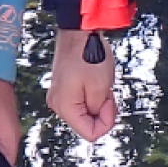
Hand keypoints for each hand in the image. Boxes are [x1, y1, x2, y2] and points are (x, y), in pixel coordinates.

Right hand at [47, 28, 116, 142]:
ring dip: (98, 101)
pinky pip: (82, 100)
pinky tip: (94, 79)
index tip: (109, 102)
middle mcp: (58, 104)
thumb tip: (96, 118)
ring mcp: (59, 96)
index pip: (90, 134)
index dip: (106, 122)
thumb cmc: (89, 54)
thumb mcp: (101, 87)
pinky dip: (92, 94)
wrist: (79, 32)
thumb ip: (99, 111)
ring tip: (99, 82)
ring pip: (86, 112)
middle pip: (86, 123)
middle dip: (101, 110)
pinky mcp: (64, 88)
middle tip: (106, 90)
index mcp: (65, 108)